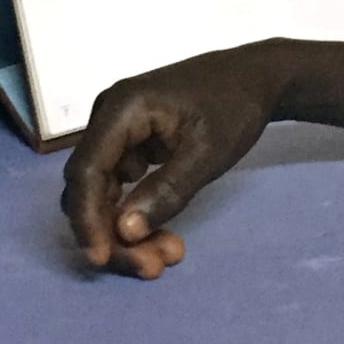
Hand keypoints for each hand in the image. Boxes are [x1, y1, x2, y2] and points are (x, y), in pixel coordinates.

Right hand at [62, 43, 288, 277]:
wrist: (256, 78)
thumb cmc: (234, 107)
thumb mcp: (206, 153)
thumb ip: (166, 192)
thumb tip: (124, 232)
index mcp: (122, 108)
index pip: (86, 170)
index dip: (87, 217)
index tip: (101, 257)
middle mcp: (108, 116)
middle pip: (90, 186)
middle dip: (113, 231)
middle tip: (151, 266)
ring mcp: (117, 130)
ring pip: (104, 192)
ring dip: (126, 228)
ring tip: (166, 254)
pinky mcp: (130, 143)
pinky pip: (120, 186)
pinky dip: (136, 213)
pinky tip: (163, 234)